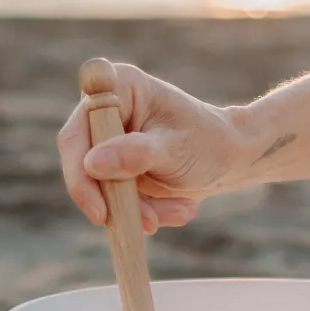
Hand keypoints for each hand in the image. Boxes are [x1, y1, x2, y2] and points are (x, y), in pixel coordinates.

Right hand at [57, 61, 245, 234]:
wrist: (232, 156)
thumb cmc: (209, 141)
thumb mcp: (176, 149)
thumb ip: (137, 154)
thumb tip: (93, 164)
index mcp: (118, 88)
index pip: (78, 133)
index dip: (79, 172)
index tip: (100, 211)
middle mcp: (106, 112)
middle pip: (82, 165)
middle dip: (116, 200)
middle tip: (149, 222)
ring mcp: (109, 142)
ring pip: (100, 189)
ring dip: (137, 210)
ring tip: (181, 210)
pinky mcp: (116, 169)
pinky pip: (115, 200)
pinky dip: (145, 212)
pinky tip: (179, 207)